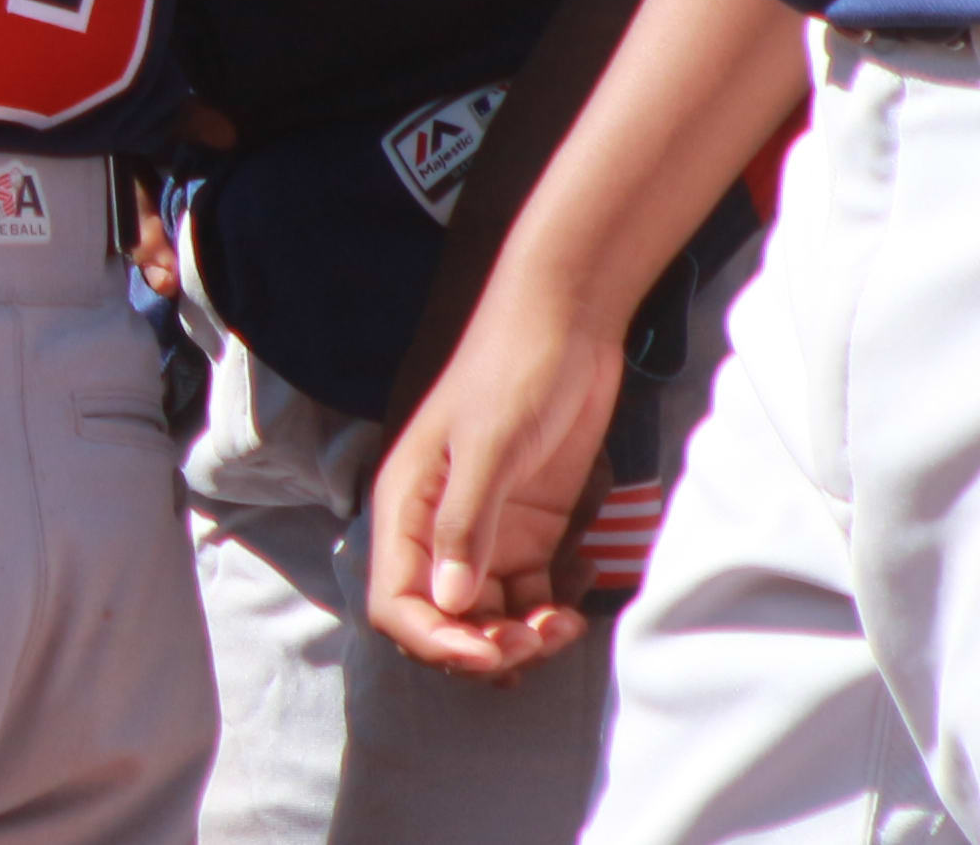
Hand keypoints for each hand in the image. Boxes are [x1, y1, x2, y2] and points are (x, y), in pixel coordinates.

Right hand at [361, 290, 628, 680]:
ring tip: (566, 622)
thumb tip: (450, 606)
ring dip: (524, 637)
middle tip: (537, 638)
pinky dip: (553, 608)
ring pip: (491, 617)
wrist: (567, 325)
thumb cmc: (514, 369)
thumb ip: (465, 525)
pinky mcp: (531, 529)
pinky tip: (582, 582)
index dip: (434, 641)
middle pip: (443, 621)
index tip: (487, 655)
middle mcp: (439, 529)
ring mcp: (487, 532)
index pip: (396, 601)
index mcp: (406, 507)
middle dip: (484, 648)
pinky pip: (532, 593)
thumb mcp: (488, 444)